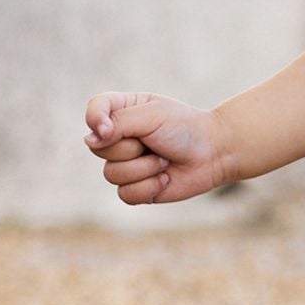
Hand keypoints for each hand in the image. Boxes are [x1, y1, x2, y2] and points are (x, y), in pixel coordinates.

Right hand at [84, 90, 233, 205]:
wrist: (214, 154)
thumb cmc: (185, 128)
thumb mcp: (152, 116)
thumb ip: (119, 122)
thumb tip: (90, 140)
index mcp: (122, 111)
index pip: (94, 110)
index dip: (95, 120)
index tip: (108, 129)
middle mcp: (119, 137)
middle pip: (99, 148)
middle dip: (131, 148)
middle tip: (157, 142)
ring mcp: (125, 164)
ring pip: (111, 174)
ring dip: (144, 168)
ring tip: (165, 160)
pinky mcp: (135, 188)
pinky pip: (125, 194)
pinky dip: (149, 187)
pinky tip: (165, 178)